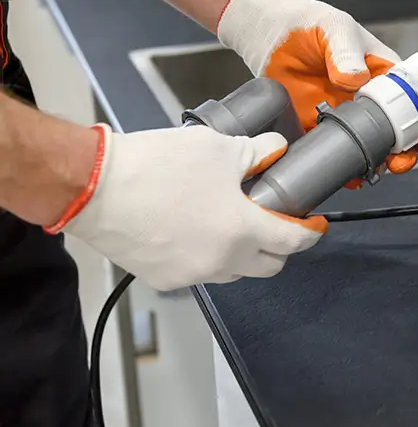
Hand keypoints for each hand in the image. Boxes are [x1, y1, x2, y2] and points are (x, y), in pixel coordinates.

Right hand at [46, 124, 324, 291]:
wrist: (95, 187)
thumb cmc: (159, 165)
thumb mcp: (218, 147)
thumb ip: (256, 152)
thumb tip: (275, 151)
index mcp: (243, 231)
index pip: (292, 242)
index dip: (309, 232)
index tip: (314, 225)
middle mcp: (222, 262)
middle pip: (268, 266)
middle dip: (279, 247)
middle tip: (274, 221)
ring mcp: (192, 276)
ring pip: (234, 272)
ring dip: (243, 253)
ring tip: (230, 222)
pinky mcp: (164, 279)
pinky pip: (200, 273)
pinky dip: (208, 256)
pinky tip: (196, 231)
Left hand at [216, 0, 417, 174]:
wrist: (269, 35)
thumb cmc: (309, 23)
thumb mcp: (334, 27)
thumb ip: (345, 51)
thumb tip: (354, 79)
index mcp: (382, 74)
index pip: (414, 102)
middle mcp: (368, 99)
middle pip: (398, 131)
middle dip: (407, 151)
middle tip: (402, 161)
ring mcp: (345, 117)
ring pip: (371, 147)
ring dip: (380, 163)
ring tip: (378, 169)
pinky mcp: (320, 129)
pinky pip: (337, 154)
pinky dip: (346, 168)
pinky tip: (349, 176)